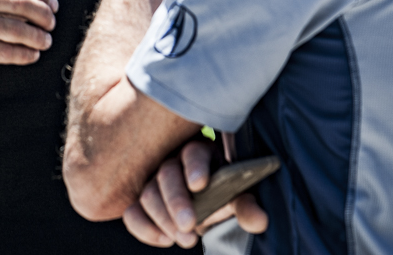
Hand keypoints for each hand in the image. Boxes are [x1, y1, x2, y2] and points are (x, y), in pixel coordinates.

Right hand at [121, 140, 267, 247]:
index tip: (200, 184)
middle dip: (177, 201)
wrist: (207, 204)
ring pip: (148, 194)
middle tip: (189, 225)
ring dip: (164, 219)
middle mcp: (172, 161)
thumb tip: (259, 220)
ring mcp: (152, 180)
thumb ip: (246, 207)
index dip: (195, 167)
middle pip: (166, 174)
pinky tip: (165, 239)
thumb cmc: (222, 193)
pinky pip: (132, 213)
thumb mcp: (237, 197)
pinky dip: (144, 228)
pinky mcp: (140, 202)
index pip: (193, 152)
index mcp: (199, 152)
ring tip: (185, 238)